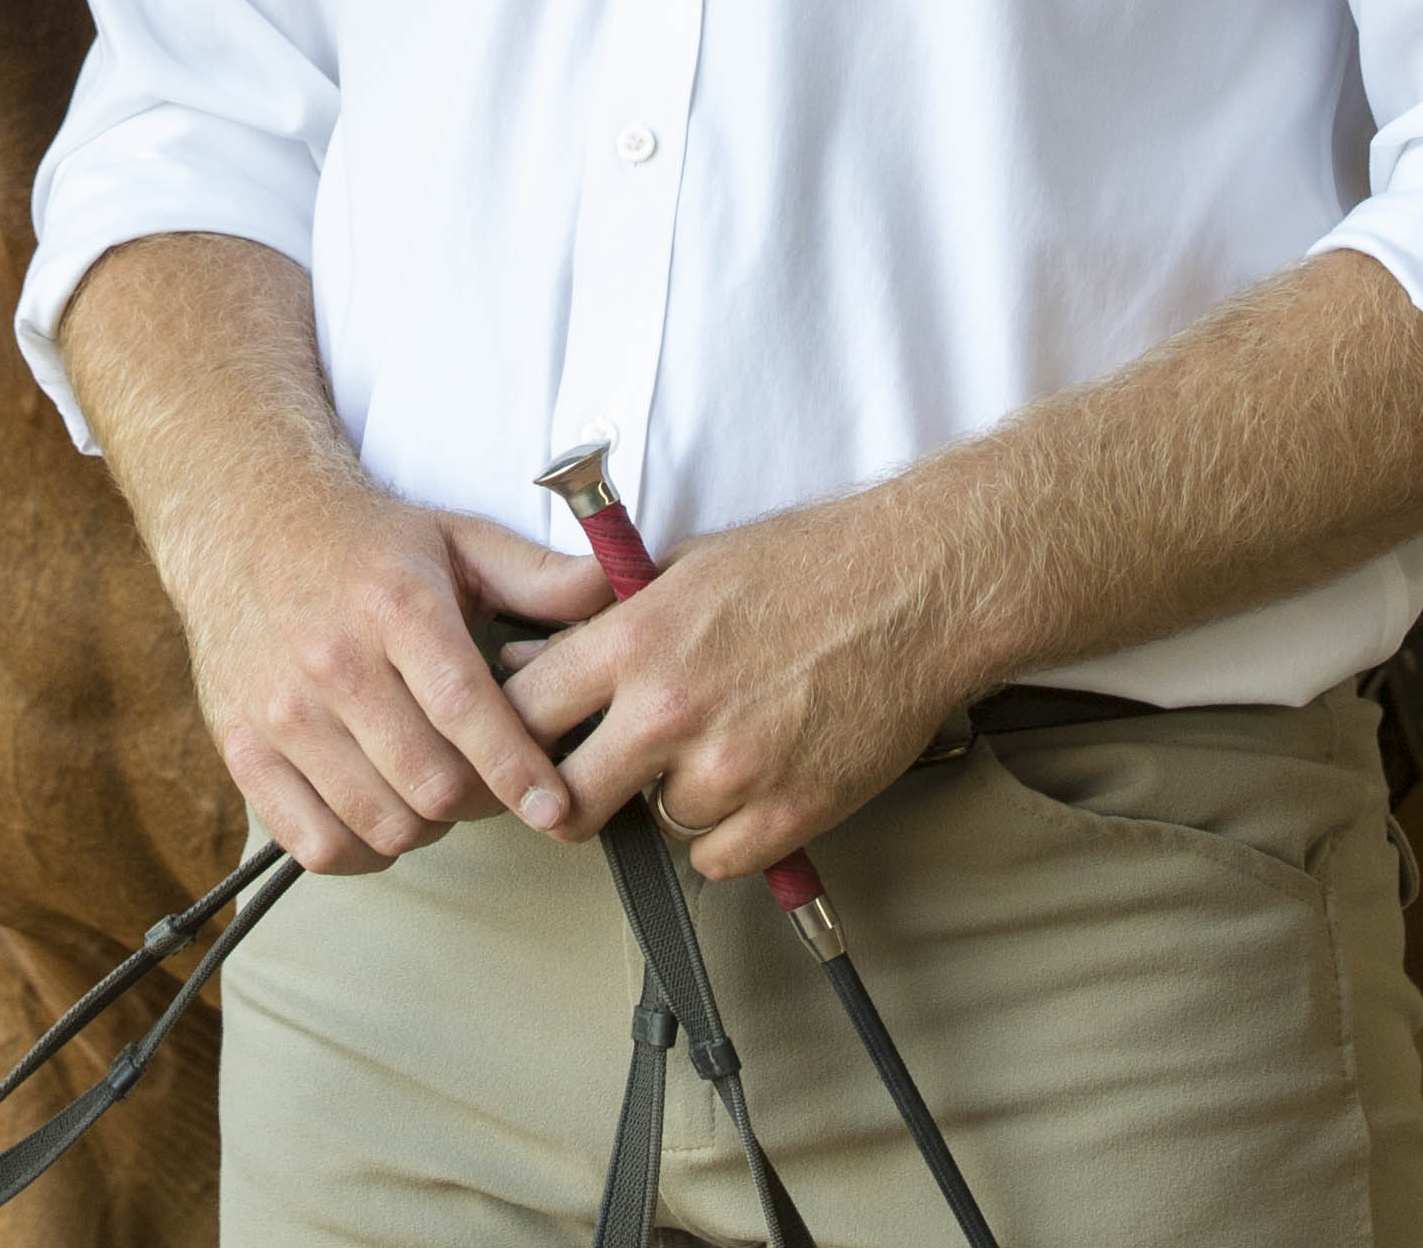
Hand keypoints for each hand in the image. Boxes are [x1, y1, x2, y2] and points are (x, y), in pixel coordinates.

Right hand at [159, 474, 613, 874]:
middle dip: (481, 803)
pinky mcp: (241, 747)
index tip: (555, 806)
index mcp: (394, 605)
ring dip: (425, 827)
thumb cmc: (365, 544)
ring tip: (437, 792)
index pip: (465, 709)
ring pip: (378, 821)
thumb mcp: (458, 541)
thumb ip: (541, 577)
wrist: (245, 525)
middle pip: (429, 782)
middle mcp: (332, 660)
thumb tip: (620, 588)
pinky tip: (381, 817)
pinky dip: (360, 852)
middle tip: (497, 788)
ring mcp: (280, 710)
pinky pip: (313, 844)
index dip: (518, 770)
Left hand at [504, 500, 985, 880]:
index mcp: (636, 641)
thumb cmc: (806, 565)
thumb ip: (605, 623)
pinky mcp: (789, 812)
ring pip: (655, 825)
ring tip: (710, 752)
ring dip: (669, 801)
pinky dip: (725, 834)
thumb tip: (529, 660)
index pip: (522, 712)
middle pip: (566, 798)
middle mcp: (673, 711)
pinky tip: (748, 785)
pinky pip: (717, 858)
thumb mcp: (685, 568)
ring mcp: (732, 768)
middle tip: (583, 785)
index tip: (515, 744)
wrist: (915, 589)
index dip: (507, 733)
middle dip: (565, 796)